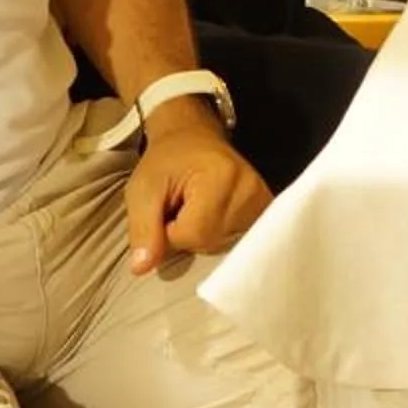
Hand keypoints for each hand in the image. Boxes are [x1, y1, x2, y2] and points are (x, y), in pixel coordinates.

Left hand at [125, 118, 273, 273]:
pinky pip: (240, 240)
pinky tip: (215, 216)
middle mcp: (250, 190)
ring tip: (199, 210)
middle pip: (212, 243)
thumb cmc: (166, 162)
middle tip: (182, 208)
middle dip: (188, 235)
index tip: (168, 210)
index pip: (193, 234)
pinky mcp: (267, 208)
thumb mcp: (142, 190)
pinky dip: (221, 235)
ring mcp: (263, 200)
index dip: (171, 230)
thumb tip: (141, 269)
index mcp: (221, 178)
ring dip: (204, 236)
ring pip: (225, 246)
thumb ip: (143, 228)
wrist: (193, 138)